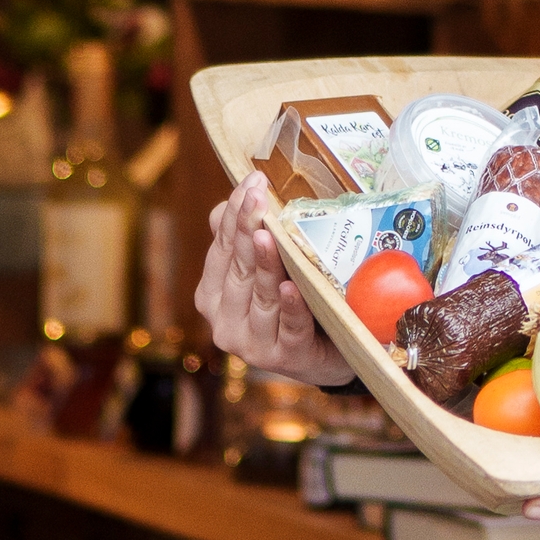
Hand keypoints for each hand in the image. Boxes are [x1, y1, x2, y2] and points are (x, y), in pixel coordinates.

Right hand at [196, 185, 349, 384]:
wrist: (327, 354)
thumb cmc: (291, 304)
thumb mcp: (266, 269)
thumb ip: (242, 240)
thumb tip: (225, 204)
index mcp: (212, 295)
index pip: (222, 248)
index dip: (235, 214)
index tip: (253, 181)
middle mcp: (223, 322)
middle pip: (238, 268)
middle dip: (247, 228)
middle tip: (260, 197)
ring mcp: (251, 344)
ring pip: (260, 297)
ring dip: (265, 266)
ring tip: (268, 236)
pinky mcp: (283, 358)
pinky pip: (288, 328)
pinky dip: (290, 308)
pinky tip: (291, 289)